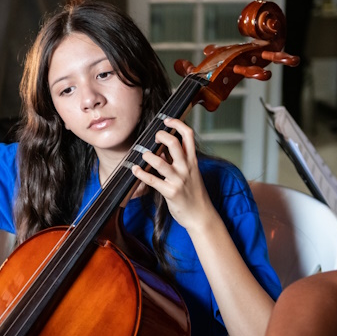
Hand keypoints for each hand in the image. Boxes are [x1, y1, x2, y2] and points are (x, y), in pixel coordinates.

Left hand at [131, 117, 214, 231]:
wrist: (201, 215)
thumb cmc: (194, 193)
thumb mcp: (189, 173)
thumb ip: (177, 160)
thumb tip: (161, 149)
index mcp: (192, 161)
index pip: (188, 135)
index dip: (177, 124)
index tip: (167, 120)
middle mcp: (186, 168)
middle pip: (174, 143)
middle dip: (161, 135)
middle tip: (154, 137)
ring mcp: (178, 180)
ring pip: (160, 162)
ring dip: (148, 155)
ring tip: (143, 154)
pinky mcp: (171, 192)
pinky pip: (152, 180)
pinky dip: (141, 173)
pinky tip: (135, 169)